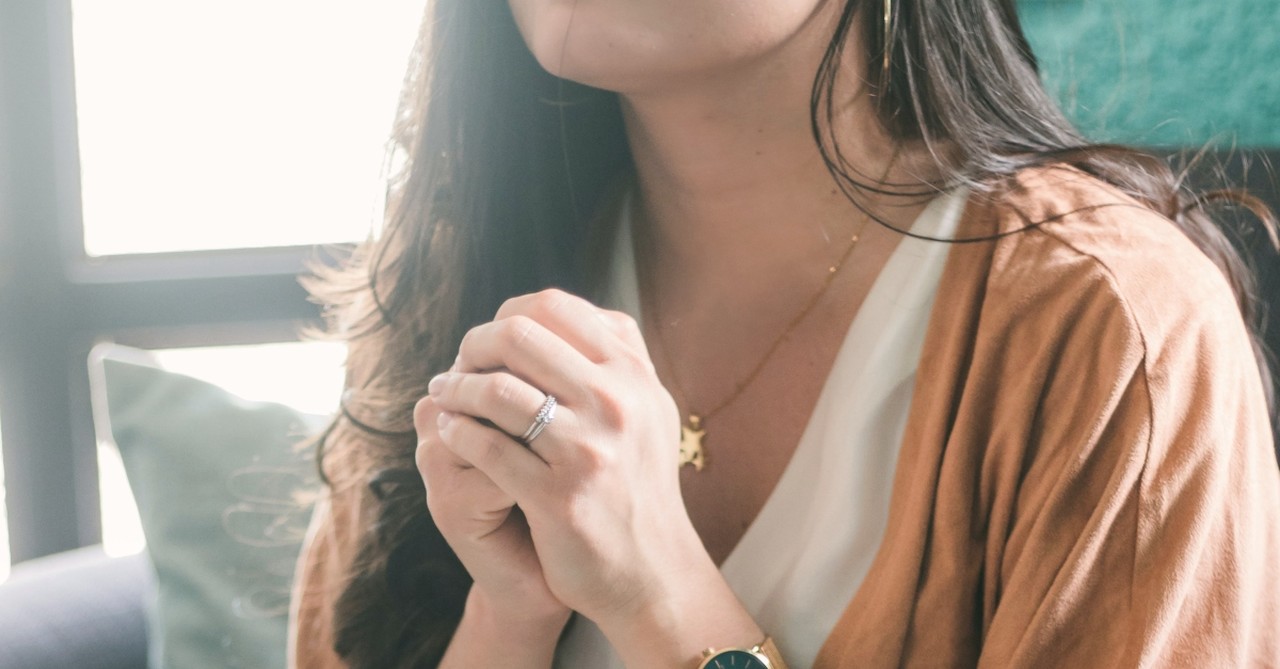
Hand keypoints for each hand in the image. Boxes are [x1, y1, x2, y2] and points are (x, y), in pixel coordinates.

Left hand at [427, 289, 760, 663]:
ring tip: (443, 396)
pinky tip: (449, 433)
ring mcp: (587, 449)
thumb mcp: (647, 410)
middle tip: (458, 364)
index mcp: (633, 374)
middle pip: (518, 337)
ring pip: (496, 391)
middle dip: (473, 346)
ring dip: (456, 389)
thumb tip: (559, 312)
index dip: (507, 315)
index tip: (489, 339)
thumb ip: (615, 358)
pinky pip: (486, 448)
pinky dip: (457, 433)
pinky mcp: (558, 496)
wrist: (651, 570)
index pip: (554, 307)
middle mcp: (616, 403)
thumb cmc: (638, 485)